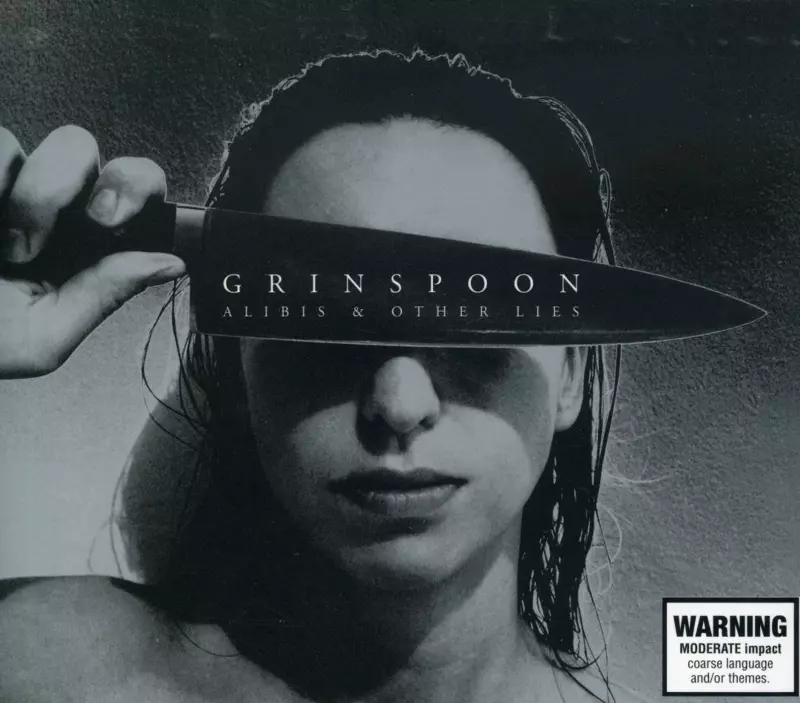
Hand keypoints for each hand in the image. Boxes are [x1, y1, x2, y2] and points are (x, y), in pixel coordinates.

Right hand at [0, 126, 185, 377]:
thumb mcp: (40, 336)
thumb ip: (103, 295)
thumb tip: (169, 264)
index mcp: (76, 250)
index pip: (131, 198)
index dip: (140, 195)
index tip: (118, 222)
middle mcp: (47, 209)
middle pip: (94, 154)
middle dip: (98, 181)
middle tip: (87, 221)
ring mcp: (3, 183)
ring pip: (46, 145)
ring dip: (37, 195)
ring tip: (6, 244)